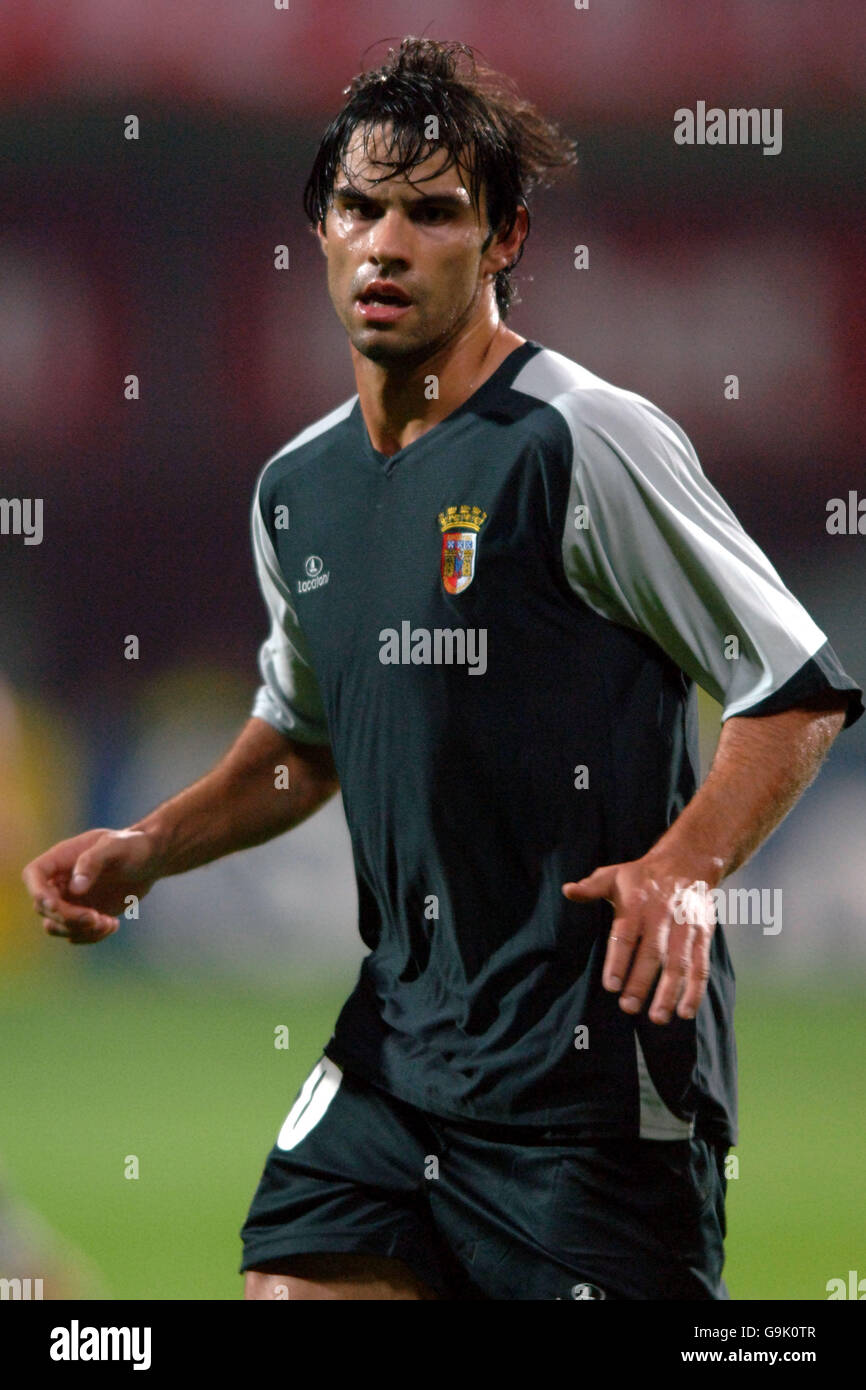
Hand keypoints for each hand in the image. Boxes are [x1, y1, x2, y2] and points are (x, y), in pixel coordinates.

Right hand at [22, 827, 160, 945]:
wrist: (149, 860)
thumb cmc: (132, 845)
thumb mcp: (115, 846)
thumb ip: (92, 861)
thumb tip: (74, 889)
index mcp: (61, 858)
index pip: (33, 875)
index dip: (38, 893)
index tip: (56, 906)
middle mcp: (60, 881)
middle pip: (44, 907)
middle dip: (68, 917)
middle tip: (96, 918)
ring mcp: (71, 900)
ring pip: (56, 926)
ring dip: (79, 930)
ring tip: (108, 924)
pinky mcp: (84, 915)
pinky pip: (76, 934)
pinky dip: (91, 936)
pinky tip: (113, 925)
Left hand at [562, 859, 715, 1023]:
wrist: (688, 863)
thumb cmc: (643, 876)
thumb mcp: (615, 875)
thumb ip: (592, 887)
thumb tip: (568, 890)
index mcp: (637, 903)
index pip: (626, 934)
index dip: (619, 960)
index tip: (611, 985)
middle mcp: (663, 916)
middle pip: (652, 952)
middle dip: (641, 982)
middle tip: (628, 1007)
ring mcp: (686, 927)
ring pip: (678, 963)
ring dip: (669, 992)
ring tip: (657, 1018)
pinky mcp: (702, 936)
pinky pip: (700, 966)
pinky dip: (695, 990)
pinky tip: (685, 1012)